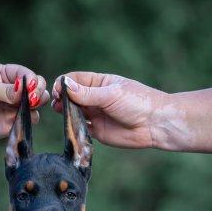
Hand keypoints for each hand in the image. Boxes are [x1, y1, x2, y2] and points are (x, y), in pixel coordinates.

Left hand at [0, 64, 48, 146]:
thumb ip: (8, 89)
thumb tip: (27, 90)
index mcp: (6, 75)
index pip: (28, 74)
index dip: (33, 80)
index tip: (30, 86)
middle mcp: (13, 90)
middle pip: (37, 88)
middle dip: (38, 92)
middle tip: (32, 98)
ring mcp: (13, 107)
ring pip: (37, 105)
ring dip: (36, 105)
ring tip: (27, 106)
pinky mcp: (13, 124)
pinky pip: (29, 121)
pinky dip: (30, 119)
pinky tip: (21, 118)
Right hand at [52, 72, 168, 148]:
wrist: (154, 124)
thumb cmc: (137, 102)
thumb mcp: (110, 95)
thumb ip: (87, 93)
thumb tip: (65, 86)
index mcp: (99, 83)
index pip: (75, 79)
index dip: (64, 84)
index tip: (58, 91)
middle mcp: (95, 98)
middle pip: (71, 96)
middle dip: (61, 99)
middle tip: (56, 104)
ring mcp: (95, 114)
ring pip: (73, 112)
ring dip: (65, 113)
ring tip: (61, 114)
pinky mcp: (97, 131)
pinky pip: (80, 129)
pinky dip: (73, 128)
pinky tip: (71, 127)